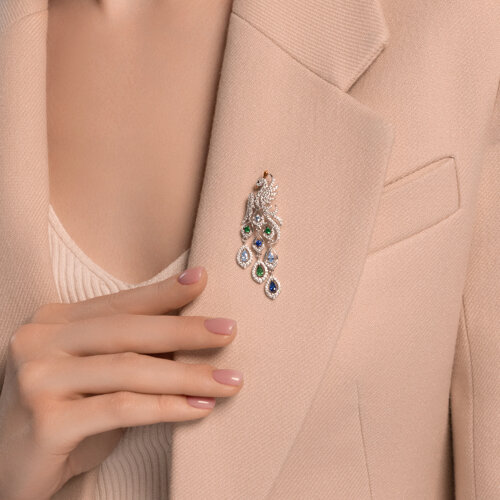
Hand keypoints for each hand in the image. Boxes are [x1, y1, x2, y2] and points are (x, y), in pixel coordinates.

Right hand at [0, 266, 241, 499]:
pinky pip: (121, 408)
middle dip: (185, 329)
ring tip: (229, 380)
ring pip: (129, 368)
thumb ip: (131, 349)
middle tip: (229, 330)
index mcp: (53, 321)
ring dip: (187, 374)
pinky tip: (200, 408)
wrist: (13, 467)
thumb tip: (195, 333)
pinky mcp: (45, 422)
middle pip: (127, 329)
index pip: (120, 302)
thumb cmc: (66, 414)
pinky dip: (167, 406)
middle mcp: (40, 341)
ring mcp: (38, 379)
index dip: (164, 292)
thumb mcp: (97, 373)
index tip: (203, 279)